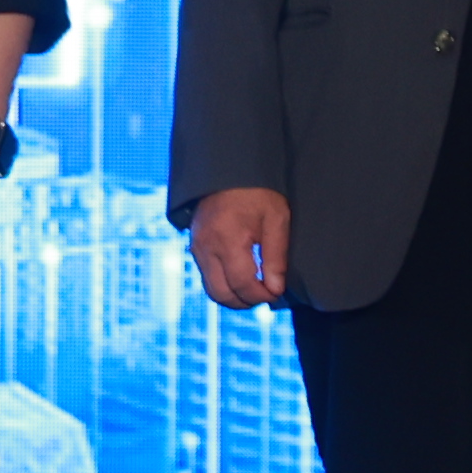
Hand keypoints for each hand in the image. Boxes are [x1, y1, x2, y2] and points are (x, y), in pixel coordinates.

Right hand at [187, 187, 293, 310]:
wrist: (228, 170)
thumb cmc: (257, 193)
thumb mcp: (276, 220)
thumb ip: (276, 257)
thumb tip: (275, 289)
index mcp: (227, 240)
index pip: (242, 284)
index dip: (262, 295)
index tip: (277, 293)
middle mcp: (206, 248)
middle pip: (221, 293)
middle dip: (246, 302)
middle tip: (266, 296)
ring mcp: (197, 248)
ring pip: (211, 289)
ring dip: (234, 296)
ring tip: (255, 289)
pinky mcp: (195, 246)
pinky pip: (207, 276)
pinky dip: (224, 284)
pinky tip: (242, 278)